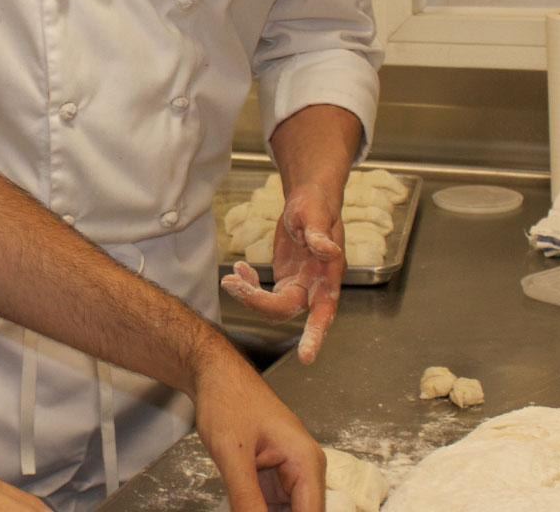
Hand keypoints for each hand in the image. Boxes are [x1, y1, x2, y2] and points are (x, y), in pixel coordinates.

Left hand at [191, 343, 325, 511]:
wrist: (215, 376)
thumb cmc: (228, 401)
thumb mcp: (233, 455)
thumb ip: (246, 498)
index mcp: (306, 462)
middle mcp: (305, 470)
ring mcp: (290, 475)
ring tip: (243, 508)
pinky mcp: (274, 478)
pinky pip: (273, 509)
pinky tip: (243, 509)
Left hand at [220, 180, 344, 363]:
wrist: (309, 201)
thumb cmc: (317, 206)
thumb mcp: (316, 214)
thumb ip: (320, 234)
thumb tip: (327, 250)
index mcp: (329, 275)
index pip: (324, 310)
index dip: (316, 335)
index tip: (306, 357)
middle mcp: (315, 287)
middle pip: (285, 310)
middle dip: (256, 303)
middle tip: (231, 284)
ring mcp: (299, 287)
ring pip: (271, 306)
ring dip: (248, 296)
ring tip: (230, 278)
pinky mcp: (285, 283)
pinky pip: (263, 295)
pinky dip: (249, 286)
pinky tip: (241, 270)